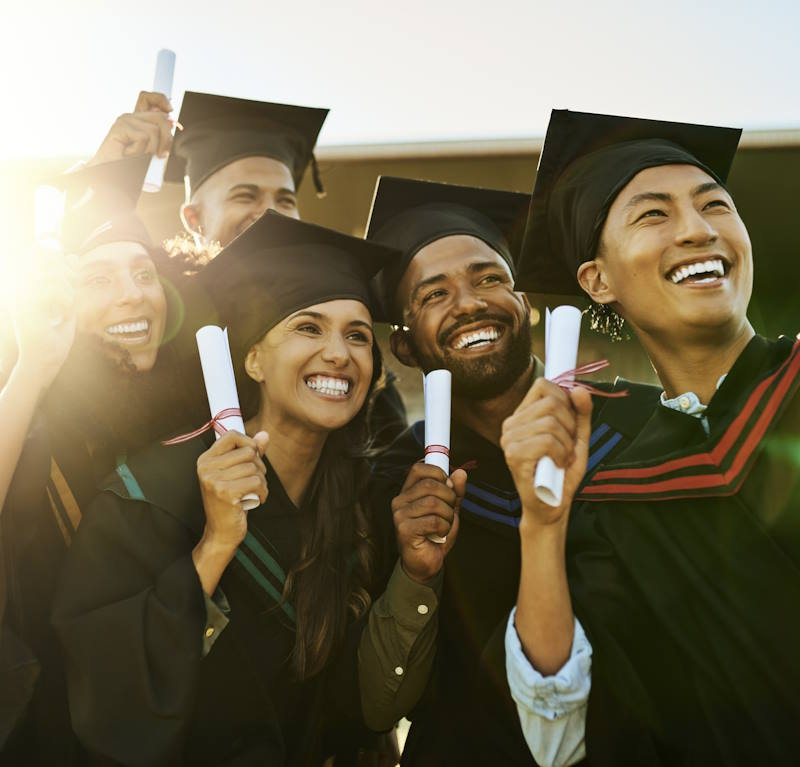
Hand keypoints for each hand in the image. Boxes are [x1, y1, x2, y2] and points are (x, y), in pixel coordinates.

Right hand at [13, 246, 76, 390]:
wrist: (45, 361)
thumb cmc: (54, 336)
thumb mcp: (66, 303)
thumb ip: (68, 281)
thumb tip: (72, 256)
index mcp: (28, 285)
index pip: (42, 256)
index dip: (62, 263)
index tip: (71, 282)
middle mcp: (21, 288)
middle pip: (50, 262)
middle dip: (68, 276)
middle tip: (70, 299)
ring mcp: (21, 296)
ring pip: (52, 275)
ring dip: (67, 292)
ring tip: (65, 309)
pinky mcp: (25, 306)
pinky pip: (51, 289)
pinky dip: (64, 301)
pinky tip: (62, 315)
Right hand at [89, 91, 172, 164]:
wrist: (110, 172)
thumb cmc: (130, 164)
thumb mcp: (151, 149)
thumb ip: (161, 135)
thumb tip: (173, 121)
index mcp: (139, 120)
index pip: (148, 98)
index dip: (161, 99)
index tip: (171, 110)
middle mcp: (132, 117)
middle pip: (160, 118)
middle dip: (167, 139)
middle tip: (160, 155)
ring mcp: (125, 120)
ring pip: (153, 131)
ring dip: (150, 150)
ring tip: (137, 155)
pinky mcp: (121, 126)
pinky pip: (143, 137)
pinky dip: (139, 151)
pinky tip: (128, 153)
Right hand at [197, 430, 268, 551]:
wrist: (222, 532)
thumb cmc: (232, 502)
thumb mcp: (239, 474)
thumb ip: (250, 453)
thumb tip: (264, 435)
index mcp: (206, 459)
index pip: (232, 435)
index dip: (249, 443)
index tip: (252, 459)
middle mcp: (206, 467)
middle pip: (248, 452)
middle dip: (259, 467)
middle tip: (254, 483)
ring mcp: (213, 479)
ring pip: (254, 467)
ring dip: (262, 482)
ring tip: (254, 493)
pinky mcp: (224, 492)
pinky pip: (256, 481)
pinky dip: (262, 492)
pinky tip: (255, 501)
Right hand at [392, 462, 466, 583]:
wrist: (427, 563)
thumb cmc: (435, 534)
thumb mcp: (449, 509)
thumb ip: (454, 492)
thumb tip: (461, 473)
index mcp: (409, 491)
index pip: (419, 468)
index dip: (439, 473)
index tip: (448, 486)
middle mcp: (400, 500)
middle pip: (430, 484)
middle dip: (449, 497)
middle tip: (450, 511)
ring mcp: (400, 515)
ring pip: (434, 503)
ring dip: (448, 516)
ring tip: (444, 525)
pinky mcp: (404, 530)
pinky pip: (433, 521)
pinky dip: (444, 528)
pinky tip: (439, 534)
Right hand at [501, 378, 591, 526]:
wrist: (552, 507)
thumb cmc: (561, 473)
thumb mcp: (577, 438)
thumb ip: (580, 413)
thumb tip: (580, 389)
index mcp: (522, 416)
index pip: (543, 386)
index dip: (565, 400)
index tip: (570, 423)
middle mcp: (511, 424)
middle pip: (551, 402)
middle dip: (570, 425)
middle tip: (567, 446)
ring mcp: (509, 439)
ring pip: (551, 422)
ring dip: (567, 444)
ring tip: (562, 459)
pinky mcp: (513, 455)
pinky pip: (547, 441)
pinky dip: (561, 455)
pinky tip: (557, 466)